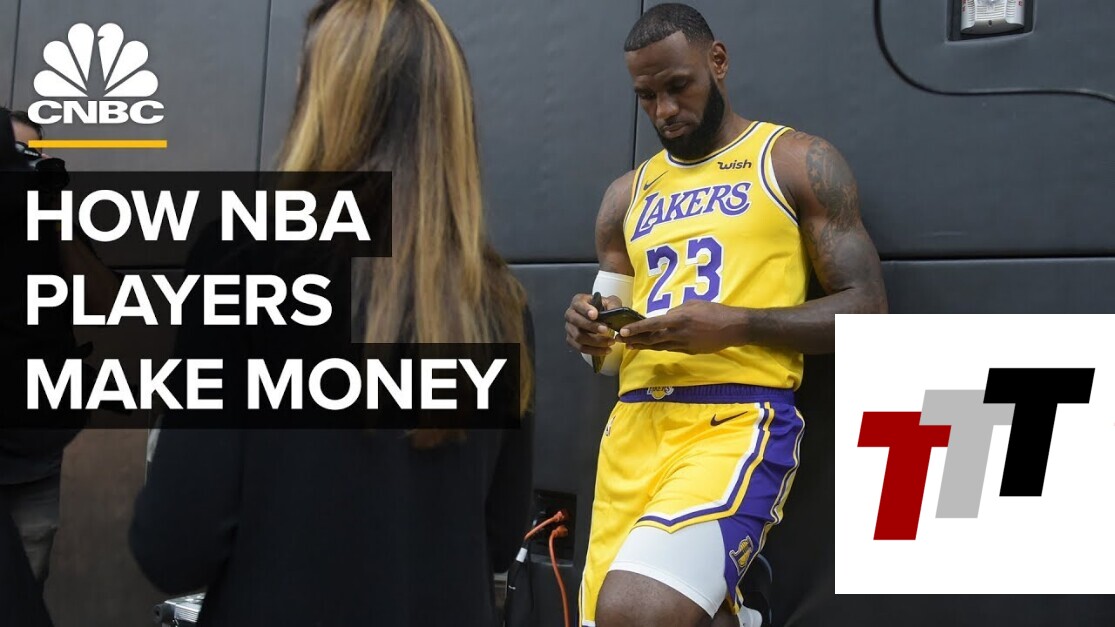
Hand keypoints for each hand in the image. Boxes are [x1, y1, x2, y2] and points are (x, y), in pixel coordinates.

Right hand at [564, 293, 622, 355]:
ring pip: (578, 337)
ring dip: (595, 341)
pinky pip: (580, 348)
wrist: (600, 319)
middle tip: (605, 330)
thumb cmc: (603, 308)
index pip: (578, 304)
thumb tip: (613, 312)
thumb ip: (613, 305)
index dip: (585, 310)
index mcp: (578, 301)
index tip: (595, 315)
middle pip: (576, 321)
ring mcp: (569, 328)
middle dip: (591, 326)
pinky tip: (606, 350)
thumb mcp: (611, 302)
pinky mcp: (571, 340)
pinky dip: (594, 350)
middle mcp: (570, 314)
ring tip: (610, 342)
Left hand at [618, 301, 746, 353]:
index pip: (653, 325)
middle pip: (652, 339)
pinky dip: (660, 347)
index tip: (624, 332)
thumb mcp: (693, 304)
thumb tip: (665, 317)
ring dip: (645, 346)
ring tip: (631, 345)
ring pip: (660, 347)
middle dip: (635, 340)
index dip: (637, 329)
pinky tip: (652, 347)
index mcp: (679, 319)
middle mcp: (679, 334)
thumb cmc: (715, 311)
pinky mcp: (690, 352)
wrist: (734, 328)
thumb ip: (676, 311)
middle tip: (621, 340)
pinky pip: (672, 349)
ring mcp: (685, 345)